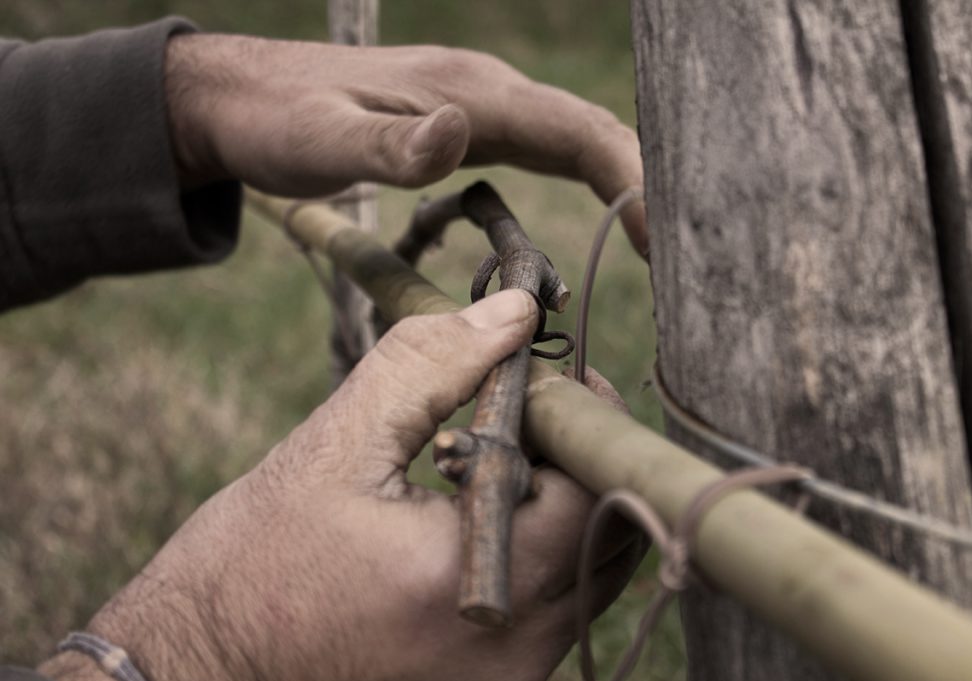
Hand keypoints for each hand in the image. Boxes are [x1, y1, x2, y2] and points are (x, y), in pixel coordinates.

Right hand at [39, 290, 642, 680]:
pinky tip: (479, 517)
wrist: (196, 669)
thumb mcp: (335, 448)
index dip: (585, 417)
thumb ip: (431, 366)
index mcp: (472, 581)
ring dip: (564, 502)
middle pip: (611, 533)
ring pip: (591, 572)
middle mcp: (511, 649)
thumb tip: (513, 310)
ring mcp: (507, 680)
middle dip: (582, 457)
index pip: (594, 484)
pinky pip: (555, 608)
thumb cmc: (249, 564)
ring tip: (498, 460)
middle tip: (531, 410)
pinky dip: (539, 548)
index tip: (550, 377)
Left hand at [164, 34, 646, 254]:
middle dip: (646, 182)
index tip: (663, 238)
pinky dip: (589, 176)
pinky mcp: (468, 124)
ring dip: (625, 179)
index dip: (632, 177)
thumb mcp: (321, 142)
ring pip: (576, 136)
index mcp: (470, 95)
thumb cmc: (277, 122)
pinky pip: (549, 146)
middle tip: (685, 251)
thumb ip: (390, 148)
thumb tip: (460, 134)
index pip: (576, 130)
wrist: (240, 97)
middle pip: (592, 130)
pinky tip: (604, 208)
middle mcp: (488, 93)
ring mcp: (481, 106)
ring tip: (662, 237)